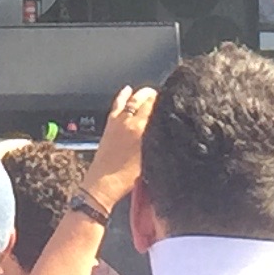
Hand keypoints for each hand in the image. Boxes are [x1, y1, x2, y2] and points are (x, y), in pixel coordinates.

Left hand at [84, 86, 154, 209]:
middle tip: (161, 95)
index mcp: (140, 129)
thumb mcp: (149, 159)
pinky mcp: (109, 125)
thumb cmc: (126, 177)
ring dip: (139, 94)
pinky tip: (126, 90)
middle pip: (142, 100)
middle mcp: (128, 121)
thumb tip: (164, 129)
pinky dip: (123, 96)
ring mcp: (117, 122)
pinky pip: (117, 104)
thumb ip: (157, 140)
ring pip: (130, 99)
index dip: (163, 99)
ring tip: (148, 92)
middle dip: (152, 94)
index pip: (154, 105)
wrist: (103, 184)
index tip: (170, 98)